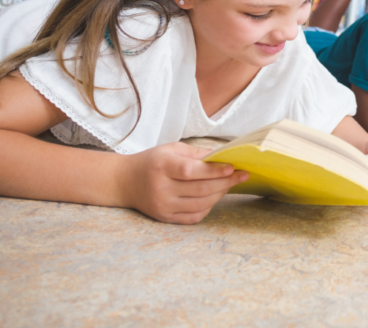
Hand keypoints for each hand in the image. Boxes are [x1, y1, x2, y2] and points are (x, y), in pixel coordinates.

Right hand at [117, 142, 248, 223]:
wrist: (125, 182)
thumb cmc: (152, 162)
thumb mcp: (171, 149)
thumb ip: (196, 153)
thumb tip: (224, 157)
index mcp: (162, 166)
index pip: (191, 171)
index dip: (214, 171)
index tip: (232, 167)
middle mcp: (161, 188)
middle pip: (200, 189)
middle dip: (225, 182)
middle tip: (242, 175)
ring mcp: (163, 206)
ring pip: (200, 204)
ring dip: (220, 194)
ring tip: (230, 184)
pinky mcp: (165, 218)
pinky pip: (194, 216)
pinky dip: (208, 207)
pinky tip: (214, 197)